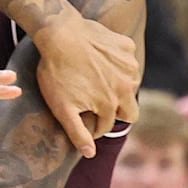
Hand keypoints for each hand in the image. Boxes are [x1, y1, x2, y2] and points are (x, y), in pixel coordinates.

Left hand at [31, 14, 139, 158]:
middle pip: (130, 111)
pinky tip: (99, 60)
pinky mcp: (127, 47)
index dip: (94, 126)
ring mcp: (130, 65)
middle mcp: (127, 86)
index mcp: (112, 104)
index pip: (108, 125)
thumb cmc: (56, 72)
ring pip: (130, 85)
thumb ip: (78, 132)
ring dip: (118, 88)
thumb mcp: (62, 108)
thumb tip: (90, 154)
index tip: (82, 119)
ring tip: (96, 82)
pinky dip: (117, 64)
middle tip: (97, 105)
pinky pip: (127, 61)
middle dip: (116, 113)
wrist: (59, 33)